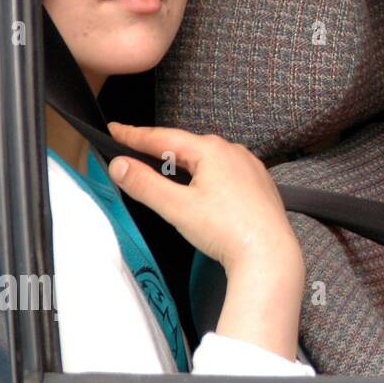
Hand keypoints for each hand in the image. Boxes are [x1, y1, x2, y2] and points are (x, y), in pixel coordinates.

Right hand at [106, 122, 304, 360]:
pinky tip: (197, 185)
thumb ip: (144, 184)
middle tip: (131, 146)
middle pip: (185, 146)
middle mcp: (234, 151)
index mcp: (212, 150)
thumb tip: (119, 165)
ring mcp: (249, 167)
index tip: (114, 129)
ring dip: (182, 162)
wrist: (269, 253)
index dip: (134, 135)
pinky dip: (204, 174)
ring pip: (206, 159)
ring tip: (159, 164)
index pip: (163, 137)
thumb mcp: (176, 206)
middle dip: (158, 147)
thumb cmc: (227, 229)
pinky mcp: (258, 184)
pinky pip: (223, 171)